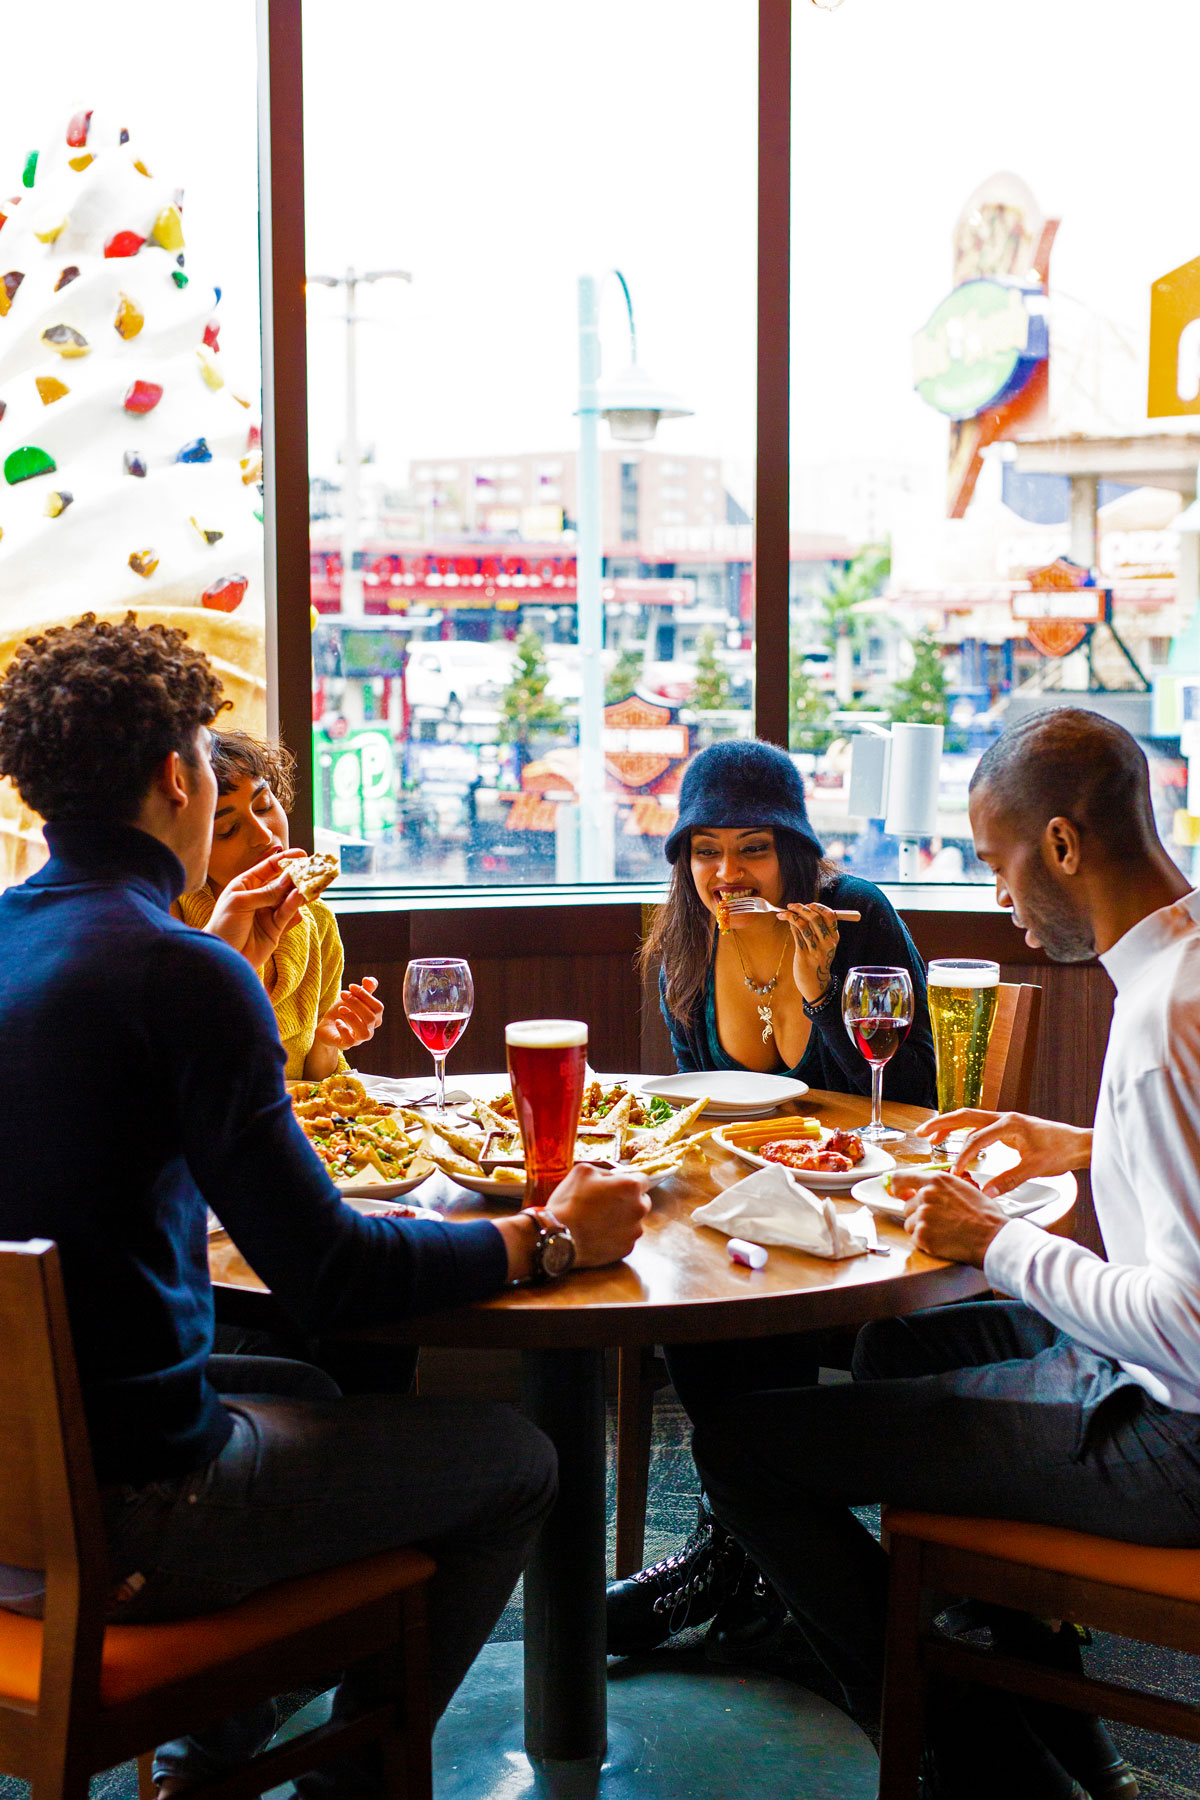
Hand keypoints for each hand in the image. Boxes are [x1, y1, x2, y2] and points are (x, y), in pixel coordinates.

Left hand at [205, 850, 304, 968]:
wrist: (223, 956)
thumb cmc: (223, 925)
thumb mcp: (241, 903)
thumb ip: (266, 893)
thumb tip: (289, 880)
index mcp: (246, 884)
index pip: (269, 867)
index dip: (285, 860)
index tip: (302, 855)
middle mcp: (259, 896)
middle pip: (283, 882)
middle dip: (298, 876)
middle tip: (314, 871)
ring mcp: (268, 912)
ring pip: (289, 899)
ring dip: (301, 892)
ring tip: (312, 887)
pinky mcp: (276, 929)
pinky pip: (289, 915)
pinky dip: (295, 908)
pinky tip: (299, 902)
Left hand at [314, 976, 384, 1051]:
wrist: (327, 1026)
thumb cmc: (344, 1011)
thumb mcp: (353, 998)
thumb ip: (364, 989)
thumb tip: (369, 979)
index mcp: (374, 1018)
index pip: (378, 1007)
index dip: (366, 995)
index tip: (351, 985)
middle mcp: (369, 1030)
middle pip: (370, 1017)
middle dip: (356, 1003)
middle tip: (343, 994)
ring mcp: (358, 1039)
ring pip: (364, 1032)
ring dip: (353, 1017)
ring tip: (341, 1008)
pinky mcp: (345, 1044)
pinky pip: (350, 1041)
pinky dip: (344, 1030)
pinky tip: (338, 1021)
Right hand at [545, 1162, 651, 1267]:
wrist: (558, 1237)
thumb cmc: (570, 1201)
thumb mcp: (583, 1171)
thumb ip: (605, 1170)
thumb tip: (613, 1177)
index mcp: (631, 1186)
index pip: (643, 1179)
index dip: (629, 1181)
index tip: (619, 1185)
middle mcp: (639, 1209)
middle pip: (642, 1201)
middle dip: (629, 1200)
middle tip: (607, 1202)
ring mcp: (634, 1231)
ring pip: (634, 1220)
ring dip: (623, 1218)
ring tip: (600, 1220)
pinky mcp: (627, 1249)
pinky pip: (626, 1237)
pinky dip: (617, 1235)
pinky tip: (599, 1233)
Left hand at [775, 901, 838, 1003]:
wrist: (815, 983)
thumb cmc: (817, 961)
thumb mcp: (824, 945)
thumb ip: (817, 929)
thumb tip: (804, 909)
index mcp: (834, 937)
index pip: (831, 915)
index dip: (818, 906)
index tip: (808, 904)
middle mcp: (827, 943)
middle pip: (816, 918)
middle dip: (802, 908)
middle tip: (792, 905)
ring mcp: (816, 949)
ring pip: (804, 924)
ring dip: (791, 914)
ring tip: (784, 912)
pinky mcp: (804, 954)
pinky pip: (796, 933)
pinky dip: (789, 923)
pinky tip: (783, 919)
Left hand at [888, 1167, 1008, 1266]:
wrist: (993, 1237)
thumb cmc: (986, 1215)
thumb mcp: (963, 1188)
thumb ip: (941, 1188)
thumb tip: (924, 1190)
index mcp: (936, 1180)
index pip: (901, 1178)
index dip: (897, 1188)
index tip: (898, 1193)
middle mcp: (926, 1194)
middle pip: (907, 1206)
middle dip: (919, 1215)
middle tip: (940, 1223)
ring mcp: (923, 1215)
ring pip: (910, 1224)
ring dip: (922, 1230)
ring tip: (944, 1233)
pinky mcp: (922, 1235)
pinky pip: (915, 1240)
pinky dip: (926, 1244)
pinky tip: (944, 1242)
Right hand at [917, 1109, 1091, 1196]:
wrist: (1080, 1144)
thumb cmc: (1061, 1151)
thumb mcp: (1033, 1168)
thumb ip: (1008, 1180)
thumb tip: (986, 1192)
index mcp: (1009, 1124)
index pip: (976, 1139)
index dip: (962, 1156)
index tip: (954, 1172)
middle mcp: (1004, 1118)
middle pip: (964, 1117)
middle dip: (941, 1125)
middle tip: (921, 1133)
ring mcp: (1006, 1121)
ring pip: (970, 1120)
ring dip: (950, 1127)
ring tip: (931, 1138)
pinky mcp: (1009, 1128)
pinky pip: (979, 1127)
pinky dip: (964, 1133)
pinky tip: (958, 1142)